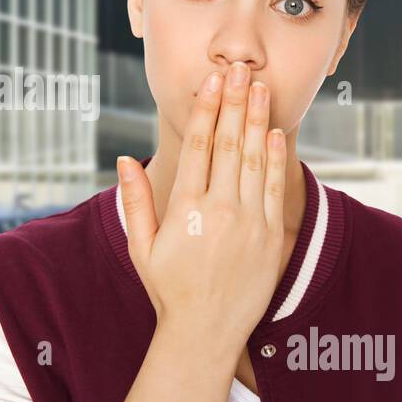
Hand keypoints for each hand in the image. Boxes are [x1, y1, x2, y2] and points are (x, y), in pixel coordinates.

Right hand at [117, 62, 288, 347]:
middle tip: (238, 69)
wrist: (205, 333)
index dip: (206, 110)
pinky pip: (273, 187)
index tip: (211, 82)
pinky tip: (274, 132)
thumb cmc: (169, 289)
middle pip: (229, 143)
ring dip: (257, 120)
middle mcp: (218, 210)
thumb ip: (135, 201)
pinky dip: (276, 157)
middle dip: (233, 102)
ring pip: (254, 159)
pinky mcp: (270, 236)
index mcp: (184, 209)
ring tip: (258, 88)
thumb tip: (125, 159)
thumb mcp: (141, 247)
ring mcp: (248, 223)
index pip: (198, 147)